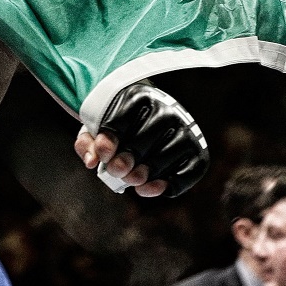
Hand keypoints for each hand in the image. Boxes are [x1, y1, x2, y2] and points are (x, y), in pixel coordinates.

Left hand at [74, 83, 208, 197]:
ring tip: (130, 180)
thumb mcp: (98, 127)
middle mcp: (166, 110)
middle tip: (116, 171)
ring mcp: (184, 131)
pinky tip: (145, 189)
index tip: (103, 156)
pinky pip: (184, 174)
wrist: (150, 116)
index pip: (119, 120)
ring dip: (142, 176)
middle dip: (123, 163)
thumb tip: (92, 161)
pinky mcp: (197, 152)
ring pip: (162, 159)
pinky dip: (163, 186)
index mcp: (136, 96)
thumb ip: (88, 142)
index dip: (107, 143)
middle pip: (142, 142)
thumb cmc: (120, 124)